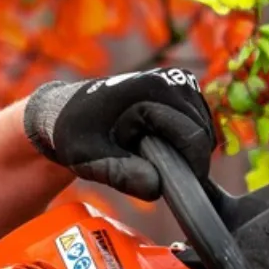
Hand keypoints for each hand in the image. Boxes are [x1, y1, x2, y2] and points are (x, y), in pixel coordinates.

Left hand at [23, 66, 218, 199]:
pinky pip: (199, 121)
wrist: (63, 112)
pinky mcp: (180, 86)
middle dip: (187, 159)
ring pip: (205, 127)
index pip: (193, 136)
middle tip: (155, 172)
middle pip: (203, 132)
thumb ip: (122, 174)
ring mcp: (178, 80)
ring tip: (152, 157)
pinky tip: (161, 148)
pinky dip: (187, 139)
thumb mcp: (89, 158)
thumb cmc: (73, 133)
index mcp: (151, 90)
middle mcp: (170, 79)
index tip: (179, 190)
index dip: (192, 168)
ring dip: (187, 149)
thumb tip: (156, 188)